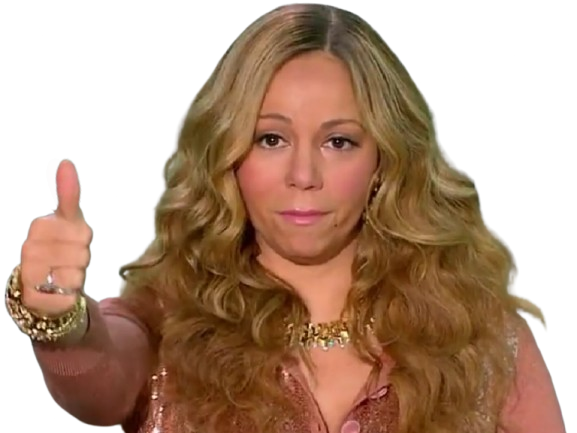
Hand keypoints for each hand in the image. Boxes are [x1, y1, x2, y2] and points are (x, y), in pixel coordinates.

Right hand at [19, 158, 92, 316]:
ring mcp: (30, 271)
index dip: (75, 212)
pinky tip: (60, 289)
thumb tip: (61, 161)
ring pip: (79, 266)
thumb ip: (65, 194)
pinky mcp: (35, 296)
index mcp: (40, 226)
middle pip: (83, 242)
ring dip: (79, 271)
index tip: (68, 200)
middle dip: (84, 251)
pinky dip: (72, 291)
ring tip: (65, 272)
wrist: (42, 294)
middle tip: (71, 256)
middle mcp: (30, 246)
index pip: (68, 210)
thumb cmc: (59, 251)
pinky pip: (71, 290)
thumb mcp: (67, 222)